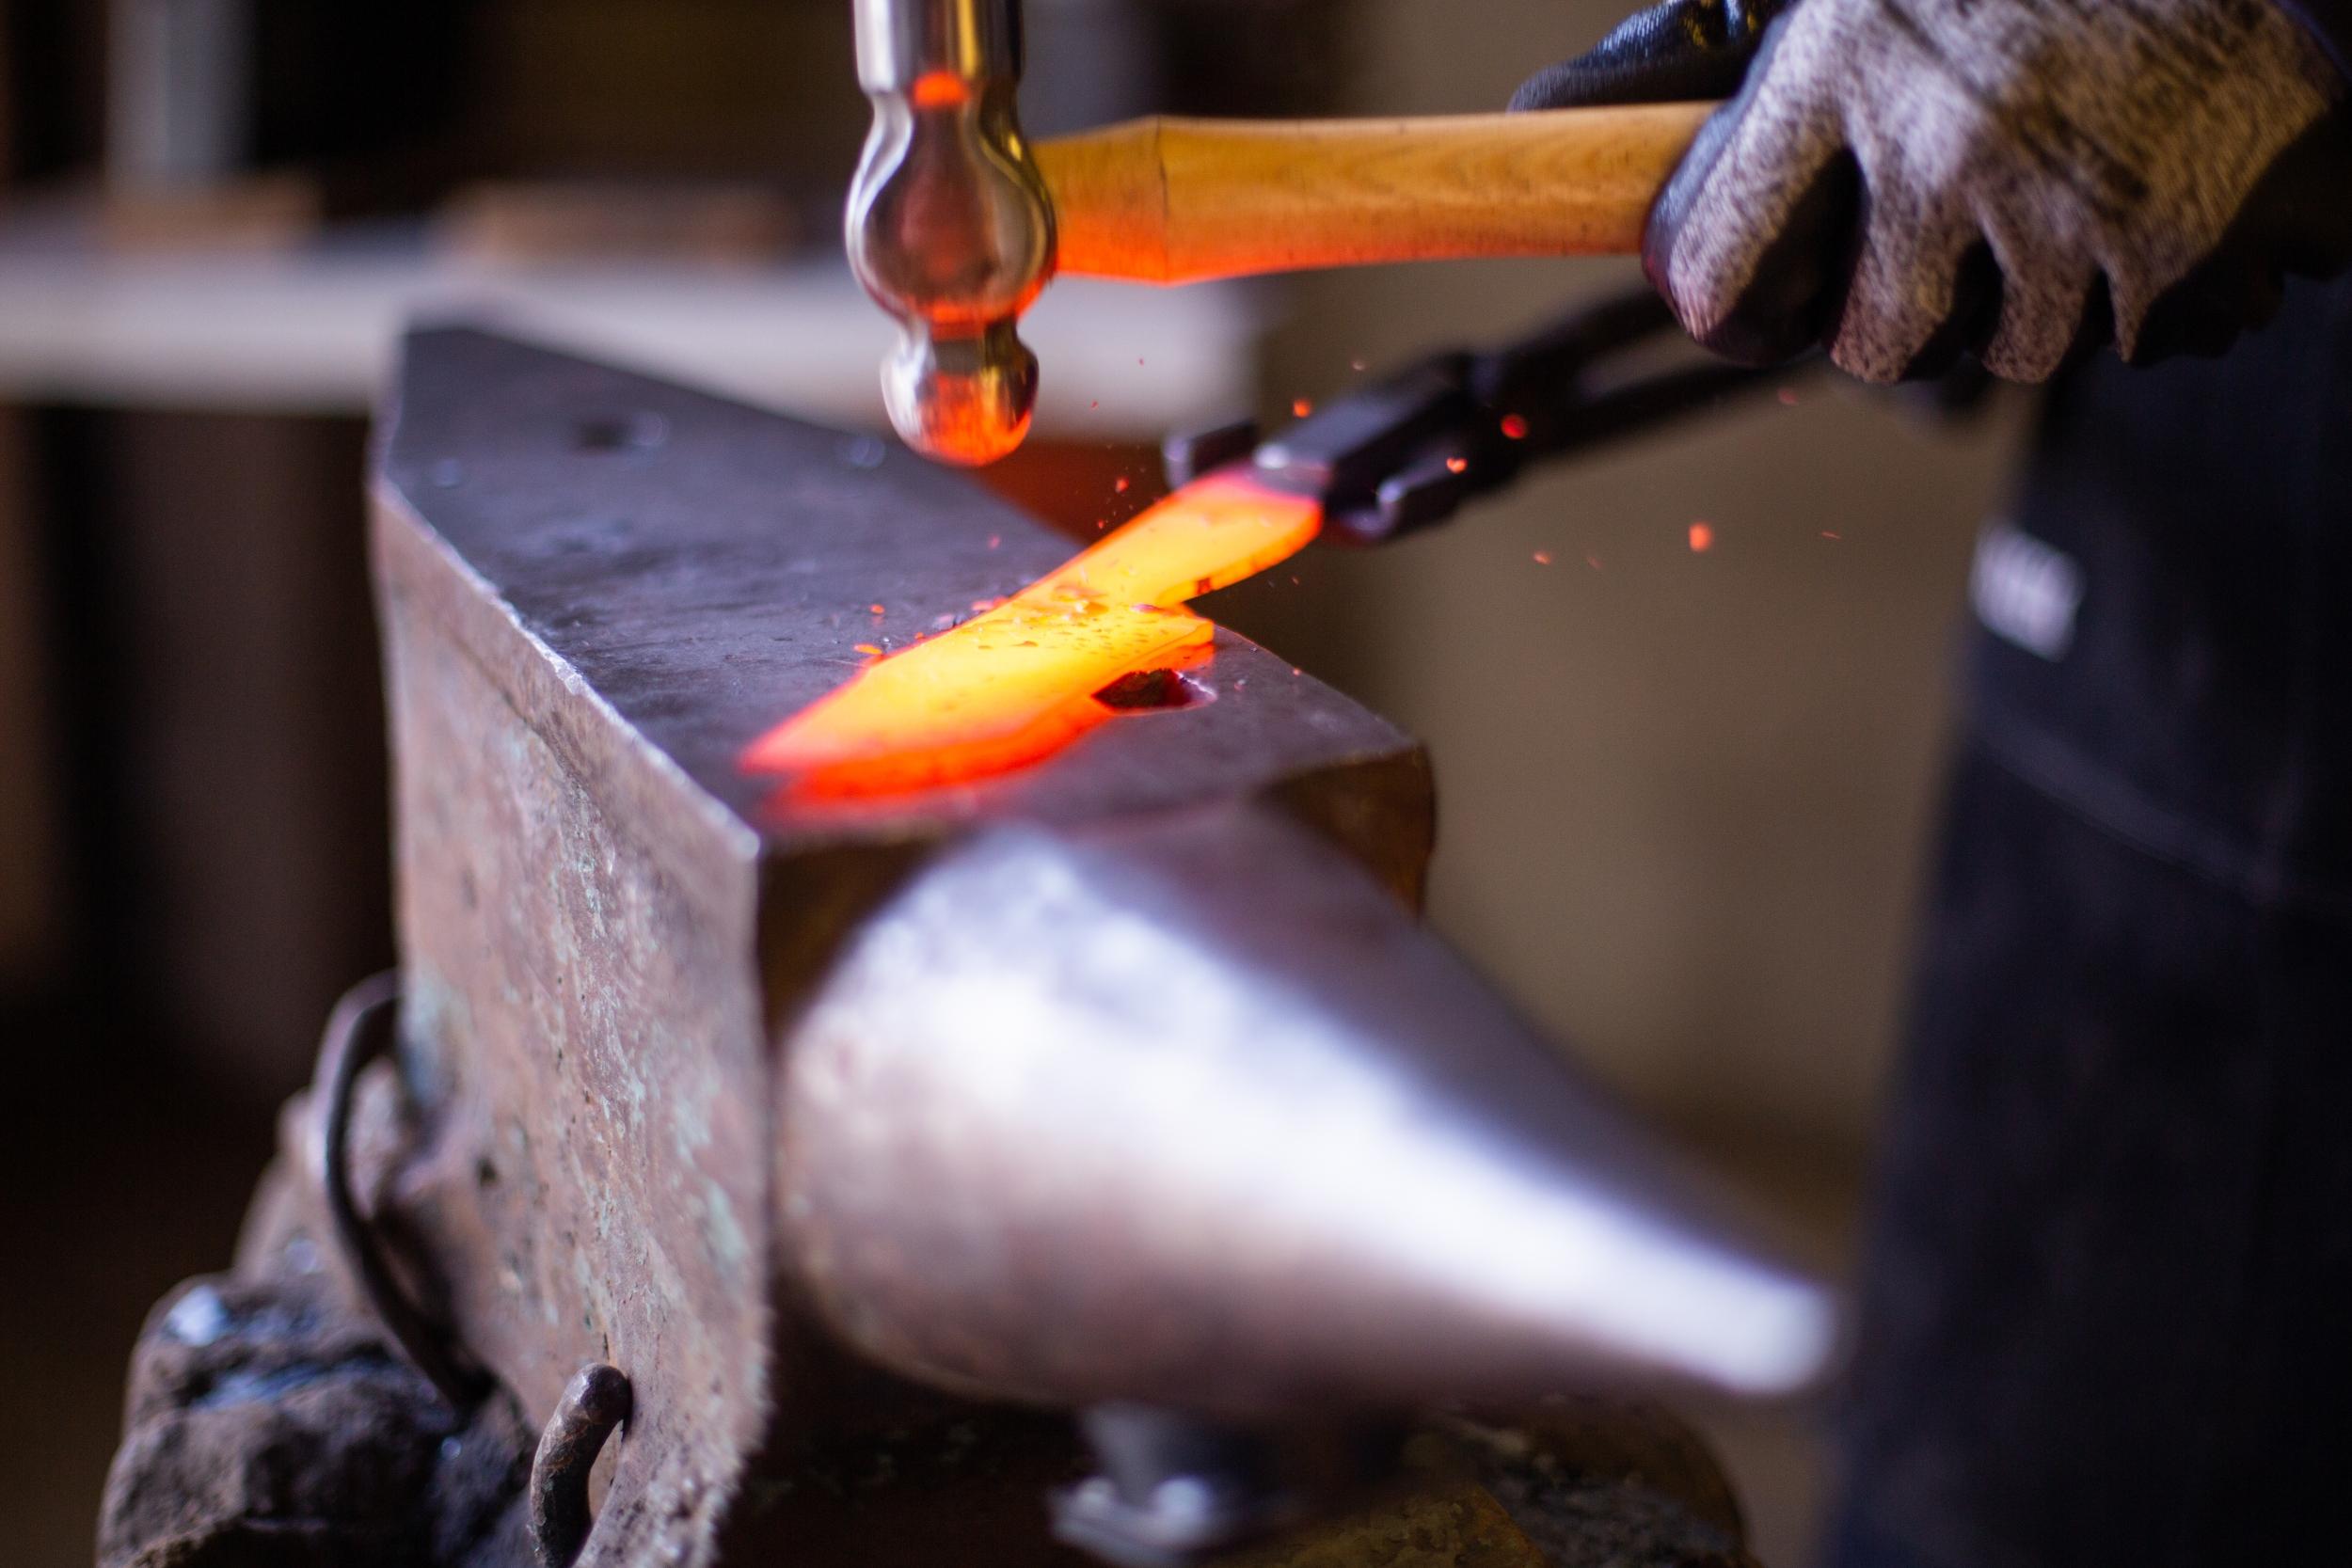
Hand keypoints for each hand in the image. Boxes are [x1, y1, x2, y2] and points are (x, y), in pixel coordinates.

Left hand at [1515, 0, 2351, 381]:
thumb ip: (1695, 54)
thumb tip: (1543, 109)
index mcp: (1839, 65)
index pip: (1719, 267)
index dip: (1730, 305)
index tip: (1745, 302)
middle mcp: (1939, 140)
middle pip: (1868, 348)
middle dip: (1896, 319)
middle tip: (1937, 246)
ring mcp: (2058, 201)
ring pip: (1994, 354)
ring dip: (2026, 302)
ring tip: (2059, 194)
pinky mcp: (2167, 246)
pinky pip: (2114, 338)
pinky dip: (2133, 290)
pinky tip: (2144, 199)